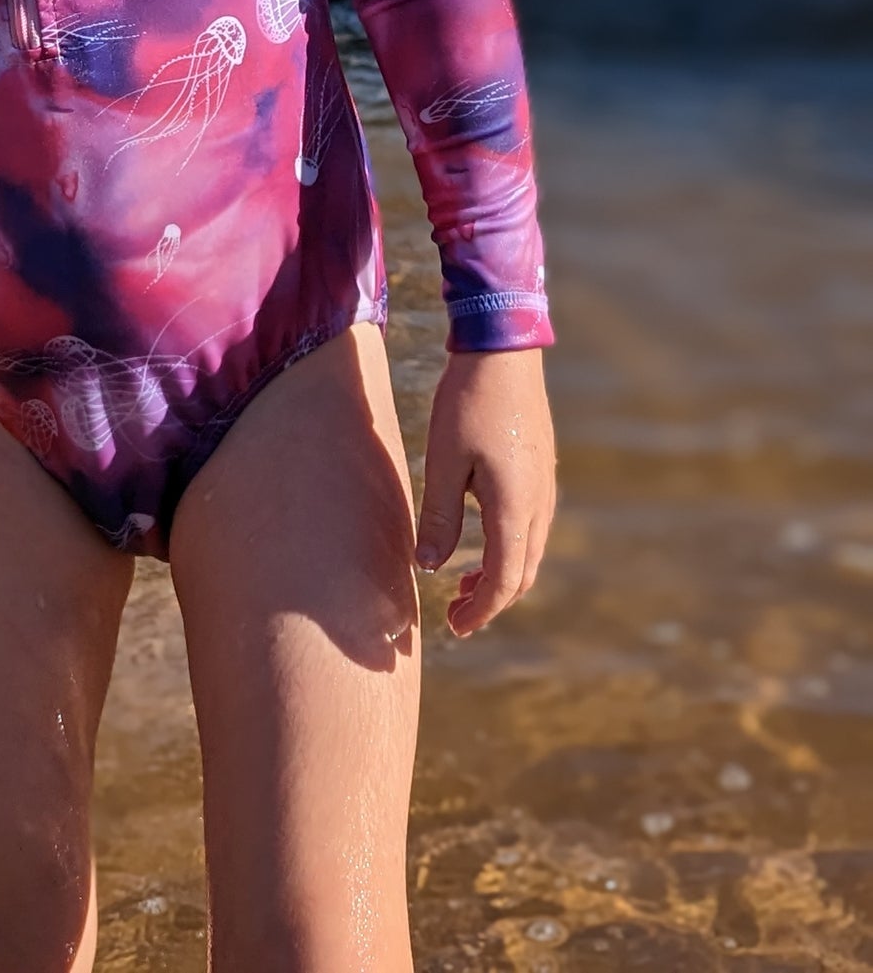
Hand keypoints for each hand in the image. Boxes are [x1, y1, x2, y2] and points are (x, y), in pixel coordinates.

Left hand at [414, 348, 555, 636]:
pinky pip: (531, 527)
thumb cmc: (468, 403)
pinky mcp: (541, 470)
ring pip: (530, 552)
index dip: (480, 611)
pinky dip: (509, 548)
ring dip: (501, 575)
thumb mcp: (443, 461)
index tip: (454, 626)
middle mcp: (538, 504)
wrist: (503, 349)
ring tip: (464, 582)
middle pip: (521, 574)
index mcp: (515, 508)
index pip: (503, 581)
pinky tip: (482, 538)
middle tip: (456, 614)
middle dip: (490, 601)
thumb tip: (430, 567)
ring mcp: (544, 486)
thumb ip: (440, 518)